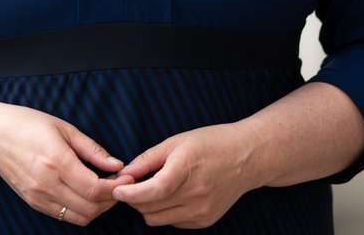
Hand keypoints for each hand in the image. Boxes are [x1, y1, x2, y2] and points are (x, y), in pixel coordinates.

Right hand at [0, 104, 133, 225]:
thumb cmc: (27, 124)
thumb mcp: (63, 128)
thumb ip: (92, 149)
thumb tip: (117, 165)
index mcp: (55, 161)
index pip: (95, 188)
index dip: (116, 187)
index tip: (127, 176)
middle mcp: (46, 184)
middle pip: (90, 207)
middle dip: (112, 199)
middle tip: (119, 183)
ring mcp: (39, 196)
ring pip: (80, 216)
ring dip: (98, 207)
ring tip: (104, 189)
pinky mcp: (34, 203)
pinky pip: (65, 215)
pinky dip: (81, 209)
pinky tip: (86, 193)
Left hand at [111, 124, 260, 228]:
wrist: (247, 158)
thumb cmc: (211, 143)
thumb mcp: (176, 141)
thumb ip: (147, 159)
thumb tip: (124, 174)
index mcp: (187, 169)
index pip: (153, 191)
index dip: (130, 193)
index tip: (116, 190)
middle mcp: (196, 194)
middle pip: (150, 208)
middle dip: (134, 198)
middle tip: (131, 183)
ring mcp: (202, 211)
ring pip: (157, 219)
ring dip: (147, 206)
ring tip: (152, 187)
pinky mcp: (205, 221)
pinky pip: (172, 222)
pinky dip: (165, 211)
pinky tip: (173, 194)